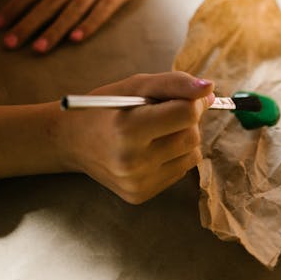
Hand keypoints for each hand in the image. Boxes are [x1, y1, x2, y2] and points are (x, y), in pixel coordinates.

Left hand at [0, 0, 197, 52]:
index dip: (15, 6)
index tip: (0, 24)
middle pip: (48, 2)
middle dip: (27, 24)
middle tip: (9, 44)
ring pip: (72, 10)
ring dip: (54, 30)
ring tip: (38, 49)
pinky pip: (102, 10)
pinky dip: (89, 25)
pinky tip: (76, 39)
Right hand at [0, 72, 213, 203]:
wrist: (71, 141)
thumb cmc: (106, 107)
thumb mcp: (136, 85)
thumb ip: (175, 84)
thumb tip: (210, 89)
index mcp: (128, 129)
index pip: (186, 115)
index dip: (193, 101)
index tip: (187, 96)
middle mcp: (133, 162)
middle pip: (192, 136)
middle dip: (186, 120)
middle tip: (163, 113)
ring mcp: (137, 183)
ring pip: (192, 155)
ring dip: (183, 139)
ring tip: (156, 132)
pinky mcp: (140, 195)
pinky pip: (180, 171)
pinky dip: (174, 156)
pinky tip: (150, 149)